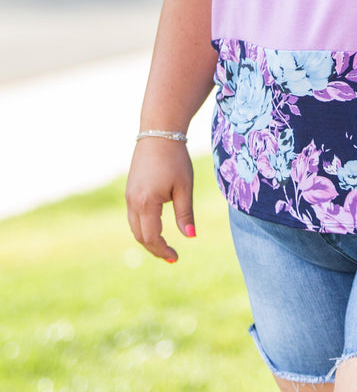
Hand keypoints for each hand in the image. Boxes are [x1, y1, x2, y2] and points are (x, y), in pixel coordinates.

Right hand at [126, 138, 194, 263]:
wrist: (159, 133)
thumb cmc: (175, 159)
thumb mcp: (184, 187)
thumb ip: (185, 213)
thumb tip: (190, 236)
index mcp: (147, 203)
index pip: (152, 237)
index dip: (163, 250)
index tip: (175, 258)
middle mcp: (133, 202)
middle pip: (140, 236)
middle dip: (155, 248)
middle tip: (171, 256)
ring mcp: (129, 196)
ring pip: (135, 227)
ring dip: (148, 239)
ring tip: (164, 245)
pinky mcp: (130, 190)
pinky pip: (134, 216)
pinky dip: (143, 226)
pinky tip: (155, 227)